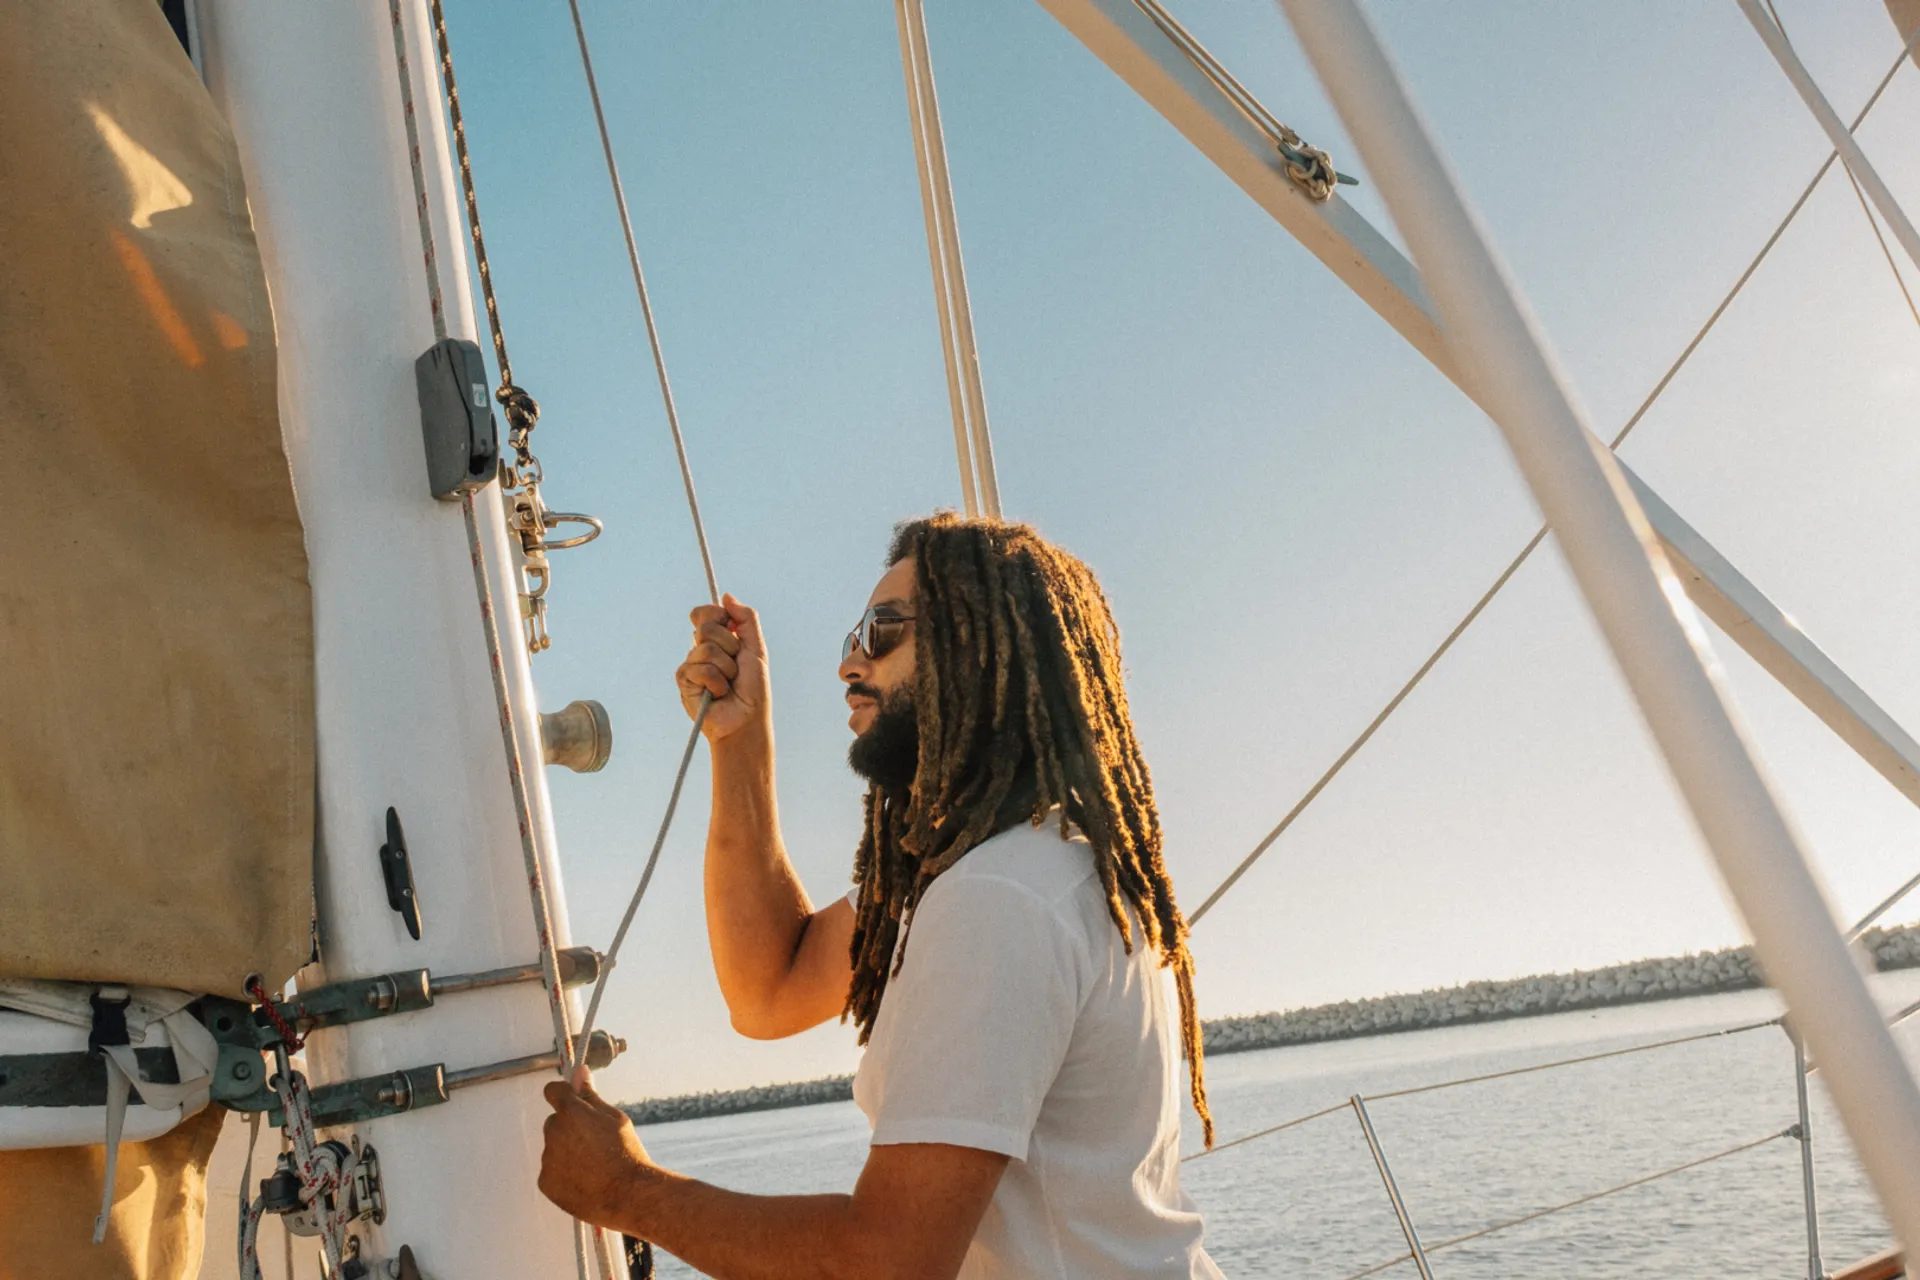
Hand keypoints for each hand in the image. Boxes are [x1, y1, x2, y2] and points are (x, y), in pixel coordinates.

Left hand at [539, 1079, 651, 1230]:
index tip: (575, 1105)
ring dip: (567, 1152)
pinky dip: (563, 1174)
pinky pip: (551, 1171)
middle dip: (569, 1128)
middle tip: (595, 1144)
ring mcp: (547, 1158)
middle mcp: (554, 1132)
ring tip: (594, 1166)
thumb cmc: (627, 1153)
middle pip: (555, 1122)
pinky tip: (585, 1180)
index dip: (564, 1096)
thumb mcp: (615, 1118)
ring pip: (554, 1148)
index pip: (553, 1091)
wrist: (630, 1195)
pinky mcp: (545, 1182)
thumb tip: (579, 1071)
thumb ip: (591, 1096)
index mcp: (572, 1111)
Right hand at [675, 593, 769, 742]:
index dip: (717, 616)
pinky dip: (717, 683)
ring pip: (706, 649)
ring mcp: (691, 664)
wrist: (746, 719)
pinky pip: (701, 670)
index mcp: (718, 638)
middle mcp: (701, 649)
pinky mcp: (684, 681)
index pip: (705, 613)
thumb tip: (727, 596)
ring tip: (729, 683)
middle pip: (706, 627)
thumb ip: (746, 619)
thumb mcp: (756, 649)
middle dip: (730, 645)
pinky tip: (718, 694)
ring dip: (727, 668)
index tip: (732, 629)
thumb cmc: (753, 688)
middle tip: (736, 665)